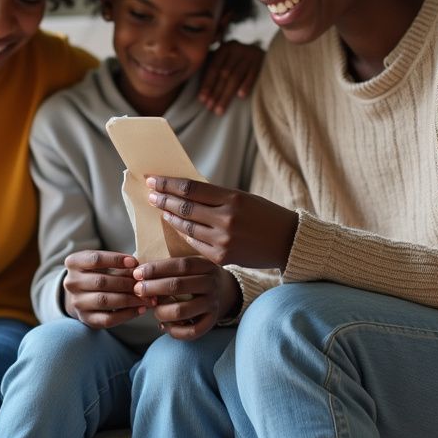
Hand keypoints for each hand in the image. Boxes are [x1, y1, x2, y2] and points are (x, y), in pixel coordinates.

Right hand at [63, 250, 147, 328]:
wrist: (82, 294)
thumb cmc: (98, 273)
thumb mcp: (103, 263)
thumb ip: (120, 265)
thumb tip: (141, 269)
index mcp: (74, 263)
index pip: (95, 259)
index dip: (116, 260)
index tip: (135, 263)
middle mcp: (71, 283)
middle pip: (101, 282)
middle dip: (126, 283)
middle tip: (144, 284)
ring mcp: (77, 302)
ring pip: (104, 301)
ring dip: (129, 299)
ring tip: (147, 298)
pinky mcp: (86, 319)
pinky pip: (108, 319)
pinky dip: (127, 314)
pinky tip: (140, 309)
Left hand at [132, 255, 239, 339]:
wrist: (226, 291)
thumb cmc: (197, 276)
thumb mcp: (191, 265)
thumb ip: (170, 266)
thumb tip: (138, 270)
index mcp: (206, 265)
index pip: (180, 265)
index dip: (157, 268)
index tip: (138, 273)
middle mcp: (211, 284)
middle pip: (178, 285)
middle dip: (153, 288)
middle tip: (137, 290)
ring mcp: (212, 304)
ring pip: (181, 311)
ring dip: (160, 311)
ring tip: (152, 309)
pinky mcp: (211, 322)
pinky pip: (190, 331)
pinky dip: (173, 330)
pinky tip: (163, 325)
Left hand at [146, 177, 296, 268]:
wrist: (286, 241)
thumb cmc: (264, 214)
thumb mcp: (242, 198)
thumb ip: (216, 196)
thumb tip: (184, 191)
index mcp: (232, 198)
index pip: (190, 188)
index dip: (168, 184)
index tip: (153, 180)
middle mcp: (226, 219)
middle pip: (184, 208)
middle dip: (163, 200)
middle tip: (151, 194)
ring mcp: (223, 240)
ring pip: (186, 228)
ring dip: (170, 218)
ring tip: (161, 210)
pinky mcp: (223, 257)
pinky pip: (195, 245)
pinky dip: (185, 235)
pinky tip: (178, 228)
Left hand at [198, 40, 263, 113]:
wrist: (262, 53)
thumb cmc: (238, 61)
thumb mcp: (226, 59)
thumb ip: (215, 69)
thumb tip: (202, 94)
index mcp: (225, 48)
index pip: (214, 68)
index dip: (207, 84)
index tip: (202, 100)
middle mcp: (237, 49)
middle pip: (224, 74)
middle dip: (216, 92)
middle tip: (210, 107)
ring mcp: (250, 54)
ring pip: (236, 77)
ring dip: (227, 95)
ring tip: (220, 109)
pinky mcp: (261, 61)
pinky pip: (252, 75)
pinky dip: (246, 85)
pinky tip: (241, 96)